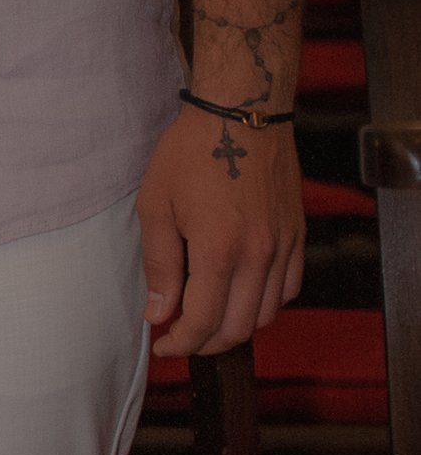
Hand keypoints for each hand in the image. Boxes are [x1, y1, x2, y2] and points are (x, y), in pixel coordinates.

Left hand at [139, 104, 303, 355]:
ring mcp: (283, 245)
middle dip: (206, 343)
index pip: (204, 322)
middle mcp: (259, 254)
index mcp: (220, 250)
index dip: (180, 343)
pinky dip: (264, 302)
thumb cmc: (192, 151)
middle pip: (238, 328)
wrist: (241, 110)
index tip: (164, 343)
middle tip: (182, 336)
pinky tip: (240, 292)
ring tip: (208, 316)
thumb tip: (159, 313)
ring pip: (266, 314)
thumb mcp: (156, 205)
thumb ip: (160, 265)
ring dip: (236, 325)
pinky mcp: (297, 234)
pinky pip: (289, 287)